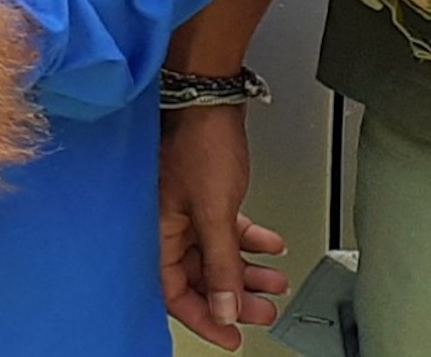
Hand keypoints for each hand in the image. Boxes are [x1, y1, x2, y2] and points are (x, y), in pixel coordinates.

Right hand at [160, 105, 288, 351]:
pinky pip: (224, 231)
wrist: (208, 98)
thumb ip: (221, 264)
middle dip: (233, 296)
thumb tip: (225, 308)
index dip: (203, 318)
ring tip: (274, 280)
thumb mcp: (214, 213)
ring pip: (215, 256)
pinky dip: (248, 241)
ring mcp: (183, 210)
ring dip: (246, 270)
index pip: (173, 292)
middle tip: (261, 310)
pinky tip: (270, 244)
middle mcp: (166, 225)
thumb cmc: (198, 143)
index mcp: (157, 232)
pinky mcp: (201, 195)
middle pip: (198, 277)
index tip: (230, 336)